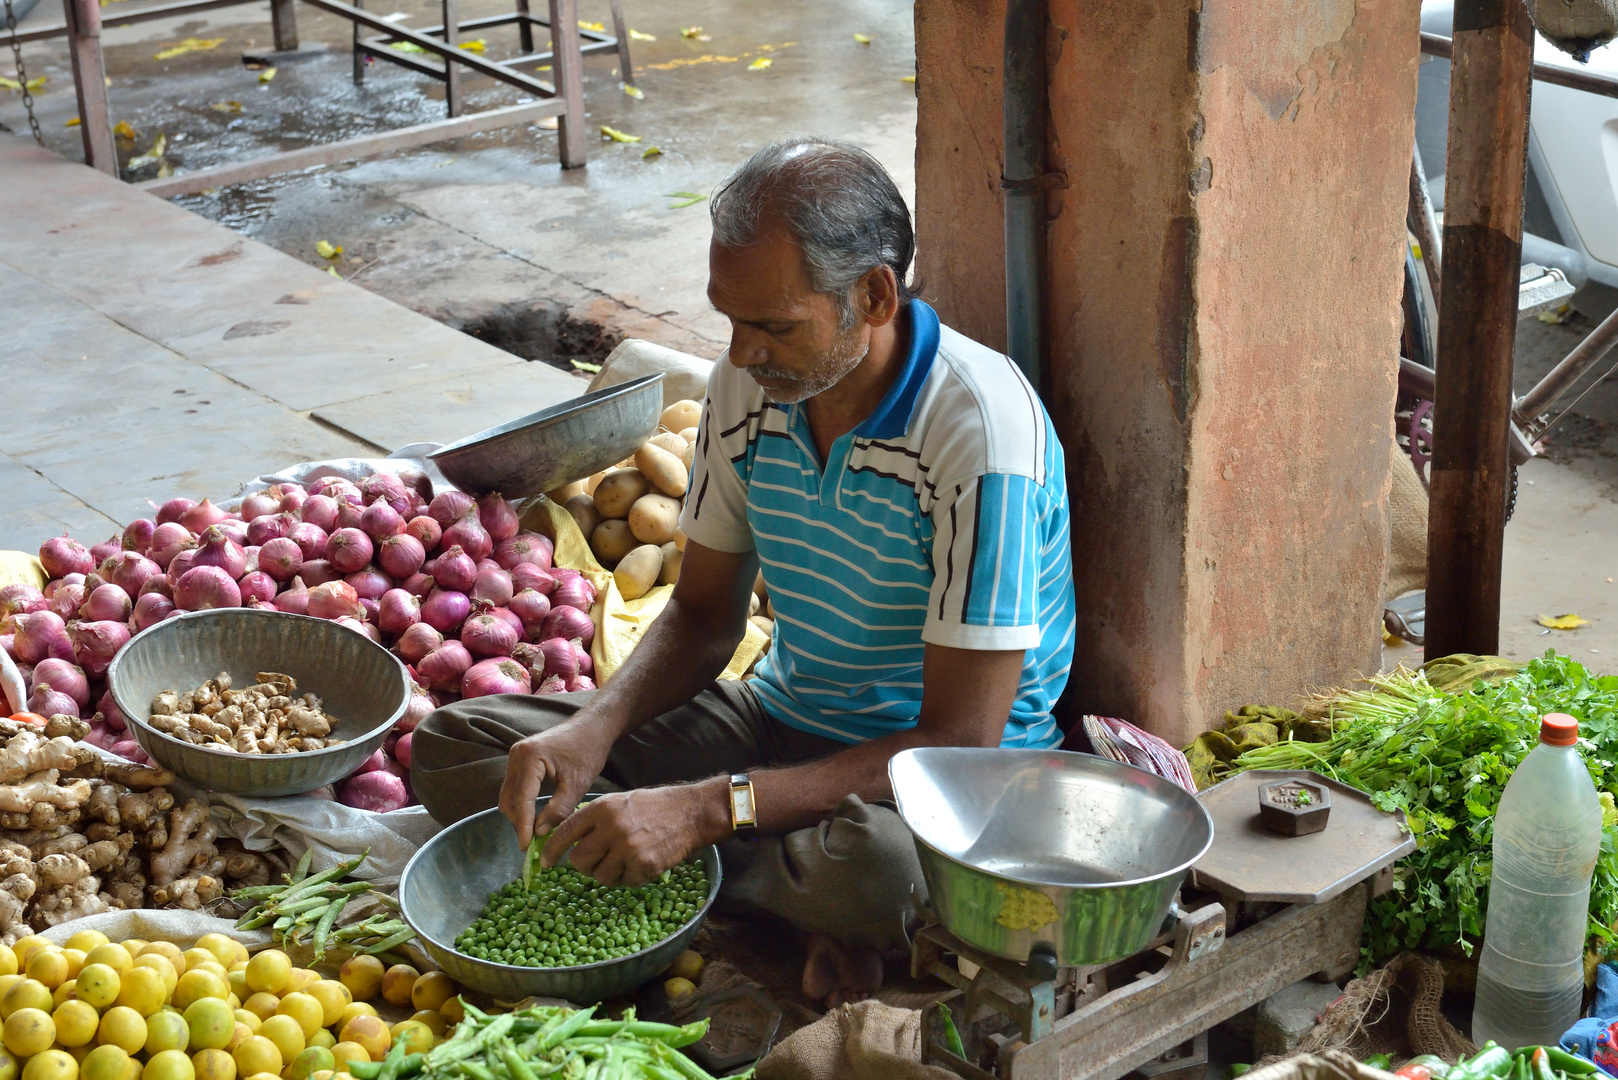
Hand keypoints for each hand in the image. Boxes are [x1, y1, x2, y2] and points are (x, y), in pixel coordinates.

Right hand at [497, 719, 613, 848]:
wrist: (592, 727)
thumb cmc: (588, 751)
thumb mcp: (577, 784)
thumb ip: (558, 809)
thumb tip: (539, 832)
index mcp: (530, 758)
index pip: (521, 800)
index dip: (523, 826)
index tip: (526, 847)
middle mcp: (517, 755)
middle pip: (509, 798)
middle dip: (519, 822)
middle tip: (532, 843)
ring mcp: (516, 756)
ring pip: (509, 794)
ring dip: (519, 814)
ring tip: (534, 833)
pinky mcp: (520, 760)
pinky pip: (514, 787)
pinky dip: (522, 804)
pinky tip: (534, 817)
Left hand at [540, 780, 728, 886]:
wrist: (690, 813)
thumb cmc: (653, 806)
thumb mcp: (619, 802)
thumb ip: (594, 819)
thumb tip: (568, 841)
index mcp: (602, 808)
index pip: (565, 832)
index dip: (552, 850)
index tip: (545, 862)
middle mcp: (612, 828)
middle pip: (579, 861)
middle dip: (583, 866)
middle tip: (593, 863)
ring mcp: (628, 848)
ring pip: (600, 876)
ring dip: (607, 873)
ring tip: (623, 860)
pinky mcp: (644, 865)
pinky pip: (624, 883)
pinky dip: (629, 878)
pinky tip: (640, 863)